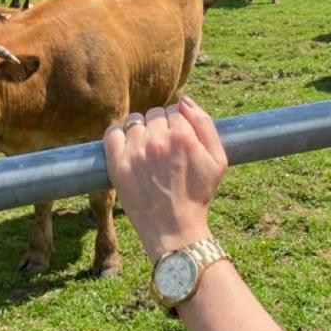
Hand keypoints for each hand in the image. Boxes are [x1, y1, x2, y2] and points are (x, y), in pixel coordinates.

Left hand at [104, 95, 228, 260]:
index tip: (178, 139)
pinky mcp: (117, 164)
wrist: (175, 230)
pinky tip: (127, 146)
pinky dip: (118, 134)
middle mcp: (157, 140)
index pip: (176, 109)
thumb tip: (184, 100)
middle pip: (155, 113)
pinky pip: (112, 133)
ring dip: (141, 130)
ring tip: (147, 150)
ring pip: (134, 121)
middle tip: (164, 148)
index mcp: (183, 136)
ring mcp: (135, 151)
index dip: (178, 123)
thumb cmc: (198, 194)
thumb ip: (205, 123)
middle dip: (160, 126)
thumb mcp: (218, 159)